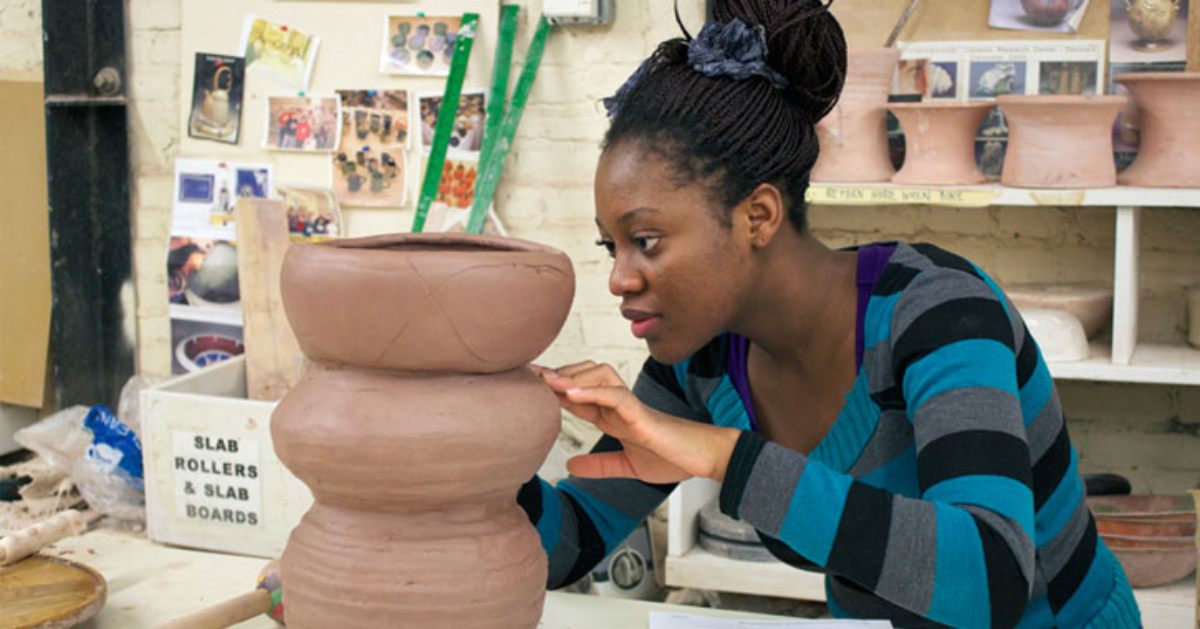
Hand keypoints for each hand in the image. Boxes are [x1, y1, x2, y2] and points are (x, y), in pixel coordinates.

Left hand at [533, 362, 739, 482]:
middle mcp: (619, 404)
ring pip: (600, 375)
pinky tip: (571, 395)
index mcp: (613, 415)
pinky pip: (616, 395)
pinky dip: (593, 392)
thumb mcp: (626, 466)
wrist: (701, 461)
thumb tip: (570, 467)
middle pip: (585, 375)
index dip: (552, 388)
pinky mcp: (642, 414)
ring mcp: (631, 406)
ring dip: (573, 377)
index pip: (578, 394)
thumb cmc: (671, 458)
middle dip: (558, 374)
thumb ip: (599, 465)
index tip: (526, 384)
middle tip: (528, 376)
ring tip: (547, 383)